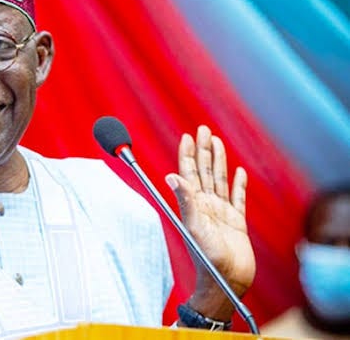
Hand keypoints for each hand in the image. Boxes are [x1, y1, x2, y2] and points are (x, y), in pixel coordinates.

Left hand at [165, 126, 254, 321]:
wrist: (227, 282)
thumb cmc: (208, 259)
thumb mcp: (195, 228)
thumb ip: (186, 202)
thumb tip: (170, 177)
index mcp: (193, 205)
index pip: (188, 173)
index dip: (187, 154)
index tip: (187, 136)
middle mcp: (205, 206)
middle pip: (204, 171)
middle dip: (203, 150)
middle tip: (202, 129)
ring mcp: (221, 213)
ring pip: (219, 180)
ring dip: (218, 160)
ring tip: (216, 141)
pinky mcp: (236, 223)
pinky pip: (238, 199)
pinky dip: (239, 185)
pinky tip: (240, 172)